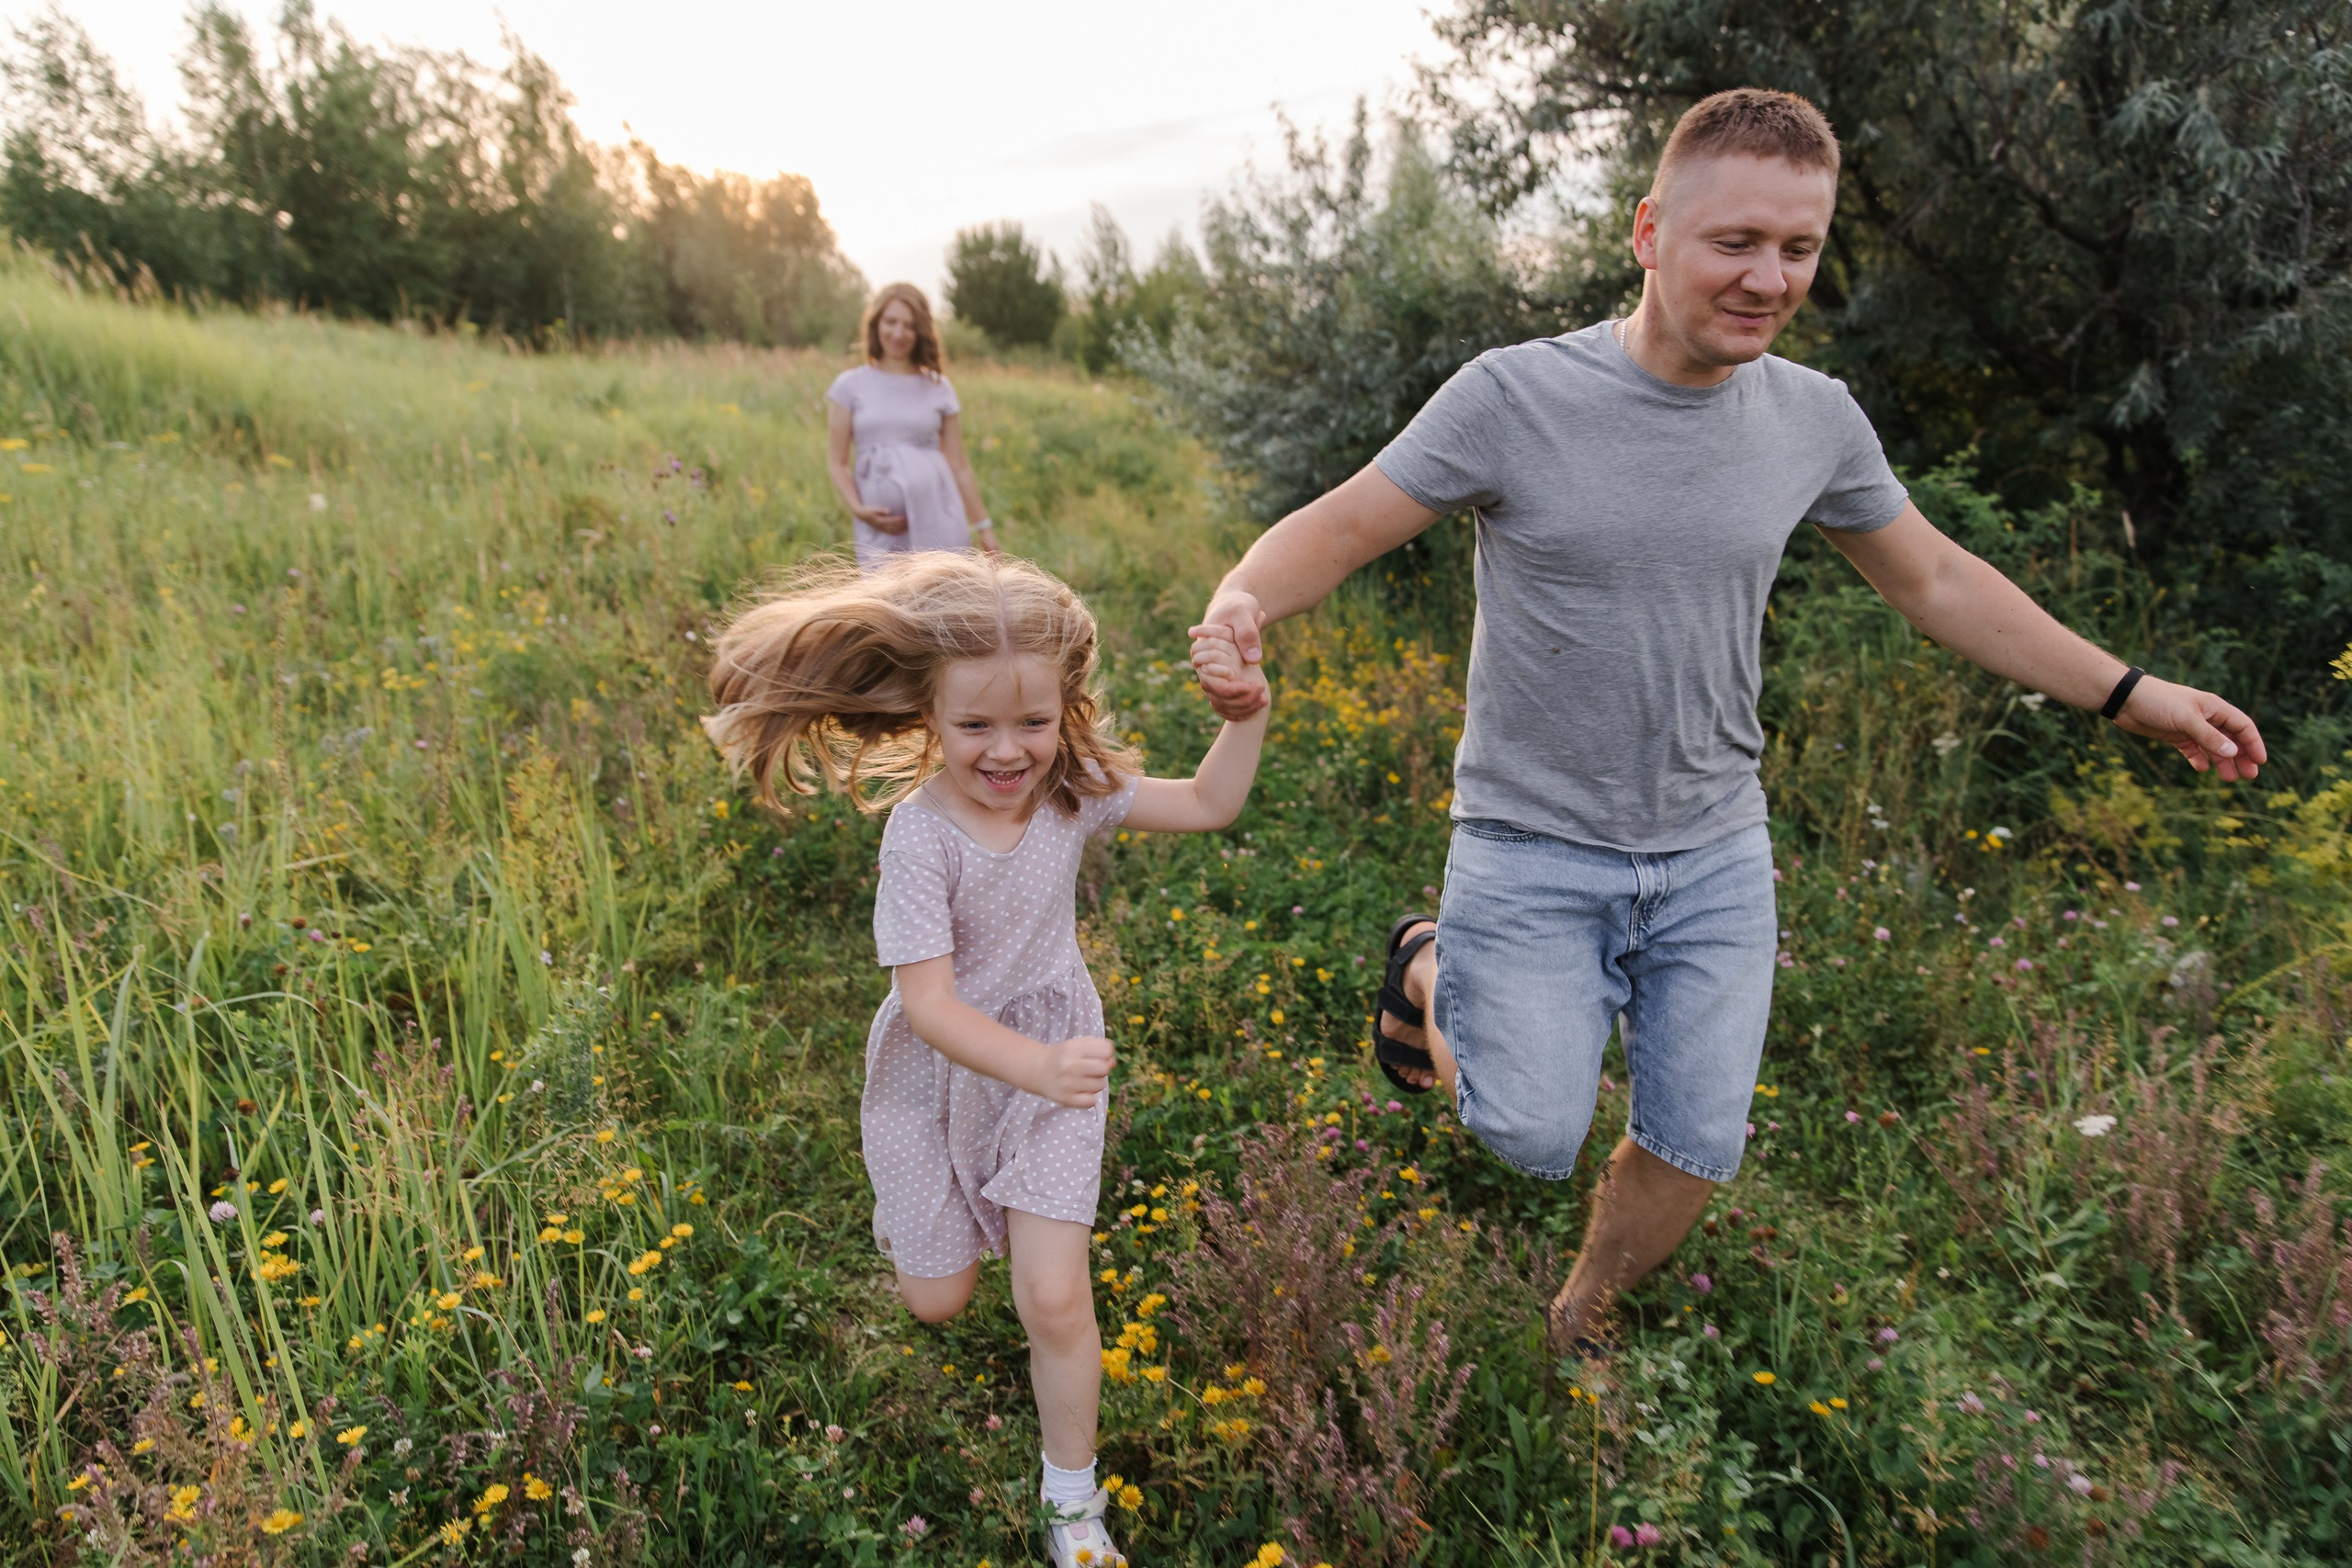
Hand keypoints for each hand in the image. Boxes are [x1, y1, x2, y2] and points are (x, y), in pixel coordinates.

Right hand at [853, 504, 907, 532]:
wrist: (861, 515)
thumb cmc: (868, 510)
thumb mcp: (873, 508)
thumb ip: (881, 510)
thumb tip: (888, 511)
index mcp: (880, 521)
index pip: (892, 521)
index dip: (899, 520)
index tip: (906, 517)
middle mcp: (881, 527)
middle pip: (894, 527)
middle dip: (902, 525)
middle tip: (910, 522)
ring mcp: (882, 529)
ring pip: (893, 531)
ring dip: (901, 530)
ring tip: (909, 527)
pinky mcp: (882, 530)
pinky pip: (891, 533)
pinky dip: (897, 533)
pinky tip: (903, 531)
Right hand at [1031, 1035, 1113, 1107]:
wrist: (1038, 1070)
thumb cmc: (1065, 1056)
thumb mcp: (1079, 1044)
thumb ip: (1099, 1047)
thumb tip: (1113, 1063)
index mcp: (1074, 1048)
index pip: (1107, 1050)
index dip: (1107, 1054)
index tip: (1097, 1056)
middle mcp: (1070, 1065)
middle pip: (1105, 1068)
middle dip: (1102, 1069)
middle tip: (1090, 1070)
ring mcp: (1068, 1083)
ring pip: (1100, 1085)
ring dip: (1095, 1083)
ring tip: (1083, 1080)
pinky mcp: (1066, 1099)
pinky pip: (1091, 1101)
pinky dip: (1089, 1097)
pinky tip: (1080, 1091)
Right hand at [1188, 589, 1268, 719]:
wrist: (1238, 607)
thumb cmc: (1239, 606)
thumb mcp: (1244, 613)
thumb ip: (1248, 633)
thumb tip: (1253, 658)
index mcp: (1204, 646)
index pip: (1207, 673)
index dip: (1224, 683)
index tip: (1244, 680)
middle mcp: (1205, 661)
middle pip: (1214, 690)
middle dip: (1237, 696)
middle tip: (1260, 692)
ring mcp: (1214, 670)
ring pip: (1221, 698)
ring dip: (1242, 703)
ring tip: (1264, 699)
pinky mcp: (1225, 675)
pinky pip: (1229, 698)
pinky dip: (1243, 705)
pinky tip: (1261, 703)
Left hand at [2116, 676, 2266, 781]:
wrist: (2126, 700)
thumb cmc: (2158, 702)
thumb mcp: (2186, 719)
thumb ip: (2209, 736)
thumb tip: (2233, 753)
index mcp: (2214, 708)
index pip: (2242, 726)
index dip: (2253, 743)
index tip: (2260, 762)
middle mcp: (2206, 717)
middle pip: (2230, 739)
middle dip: (2241, 757)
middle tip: (2249, 776)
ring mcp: (2190, 727)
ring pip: (2212, 747)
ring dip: (2222, 762)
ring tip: (2229, 779)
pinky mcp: (2175, 735)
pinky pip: (2192, 750)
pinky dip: (2198, 759)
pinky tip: (2201, 769)